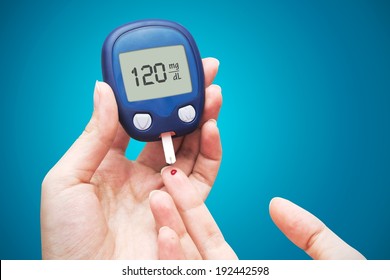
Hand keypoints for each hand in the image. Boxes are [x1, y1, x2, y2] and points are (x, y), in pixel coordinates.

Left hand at [40, 58, 222, 258]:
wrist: (84, 279)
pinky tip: (211, 130)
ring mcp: (163, 191)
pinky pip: (202, 178)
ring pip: (191, 150)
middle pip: (171, 132)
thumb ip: (93, 136)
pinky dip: (210, 153)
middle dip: (188, 104)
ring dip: (203, 122)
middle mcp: (141, 174)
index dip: (154, 97)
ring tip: (212, 98)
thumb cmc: (66, 237)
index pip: (139, 121)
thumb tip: (105, 91)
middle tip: (203, 78)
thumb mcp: (67, 179)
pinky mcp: (181, 209)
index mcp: (111, 163)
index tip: (166, 75)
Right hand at [152, 169, 364, 259]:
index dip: (193, 209)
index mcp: (244, 274)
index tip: (180, 180)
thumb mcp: (332, 261)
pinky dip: (173, 263)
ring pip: (183, 265)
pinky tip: (166, 237)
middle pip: (191, 246)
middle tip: (163, 178)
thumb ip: (308, 232)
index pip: (209, 238)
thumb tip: (276, 204)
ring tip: (157, 199)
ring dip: (167, 232)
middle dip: (175, 212)